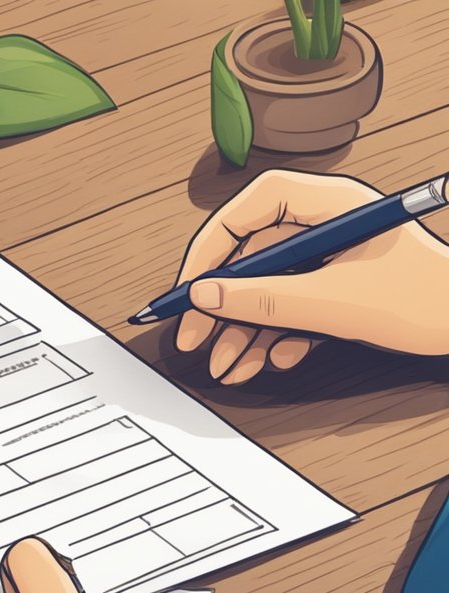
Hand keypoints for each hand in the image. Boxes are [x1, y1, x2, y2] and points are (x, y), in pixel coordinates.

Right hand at [175, 170, 448, 384]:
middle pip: (250, 255)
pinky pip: (290, 305)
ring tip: (227, 365)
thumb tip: (206, 295)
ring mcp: (331, 257)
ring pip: (266, 287)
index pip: (249, 209)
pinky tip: (268, 360)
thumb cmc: (429, 301)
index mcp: (330, 204)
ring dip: (243, 329)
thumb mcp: (334, 303)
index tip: (190, 286)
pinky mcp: (338, 286)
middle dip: (222, 303)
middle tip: (195, 336)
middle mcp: (325, 224)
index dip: (211, 245)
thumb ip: (263, 298)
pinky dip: (273, 335)